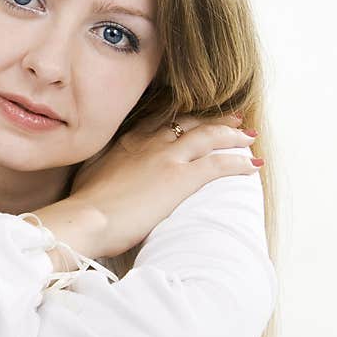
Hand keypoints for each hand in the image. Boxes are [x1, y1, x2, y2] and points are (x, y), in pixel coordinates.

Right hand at [69, 112, 260, 259]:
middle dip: (213, 119)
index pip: (161, 122)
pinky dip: (239, 162)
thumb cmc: (83, 207)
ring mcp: (166, 158)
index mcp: (128, 142)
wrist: (85, 218)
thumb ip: (102, 168)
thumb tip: (102, 173)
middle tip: (232, 118)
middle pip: (188, 123)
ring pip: (208, 137)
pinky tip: (253, 165)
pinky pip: (219, 164)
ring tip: (249, 136)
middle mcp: (150, 143)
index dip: (182, 119)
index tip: (195, 117)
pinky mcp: (180, 178)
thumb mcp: (89, 176)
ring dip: (232, 135)